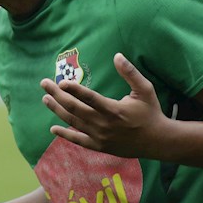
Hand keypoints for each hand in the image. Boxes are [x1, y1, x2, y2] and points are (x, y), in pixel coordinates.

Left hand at [40, 52, 167, 157]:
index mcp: (114, 110)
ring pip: (73, 123)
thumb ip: (130, 73)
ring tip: (45, 99)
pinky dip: (65, 134)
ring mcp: (100, 137)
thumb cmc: (151, 112)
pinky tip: (53, 128)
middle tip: (44, 84)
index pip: (89, 98)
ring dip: (57, 110)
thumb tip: (117, 55)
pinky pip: (78, 140)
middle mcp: (104, 124)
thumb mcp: (145, 89)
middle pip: (75, 109)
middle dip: (57, 95)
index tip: (61, 81)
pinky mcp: (100, 146)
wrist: (157, 141)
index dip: (74, 90)